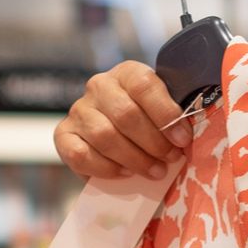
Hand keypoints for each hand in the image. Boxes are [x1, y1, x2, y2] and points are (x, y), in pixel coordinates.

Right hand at [53, 60, 192, 179]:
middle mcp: (99, 86)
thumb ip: (172, 119)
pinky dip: (106, 168)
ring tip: (155, 171)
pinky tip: (125, 173)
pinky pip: (80, 154)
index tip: (182, 140)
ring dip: (134, 159)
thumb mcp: (162, 112)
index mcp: (127, 73)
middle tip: (170, 160)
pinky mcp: (63, 134)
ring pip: (104, 135)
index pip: (144, 85)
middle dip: (153, 142)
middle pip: (125, 114)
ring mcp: (79, 110)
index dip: (166, 114)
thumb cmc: (147, 123)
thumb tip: (184, 139)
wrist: (118, 137)